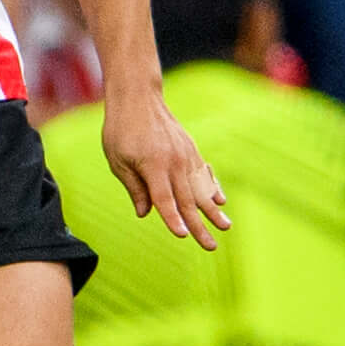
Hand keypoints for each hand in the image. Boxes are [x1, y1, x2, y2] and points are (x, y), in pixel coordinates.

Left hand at [101, 89, 230, 249]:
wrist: (139, 98)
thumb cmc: (121, 131)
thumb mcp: (118, 161)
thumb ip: (134, 188)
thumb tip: (145, 213)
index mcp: (153, 166)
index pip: (164, 199)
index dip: (172, 219)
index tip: (183, 235)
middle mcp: (174, 162)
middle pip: (187, 200)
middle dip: (200, 225)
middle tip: (211, 246)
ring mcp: (185, 156)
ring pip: (200, 188)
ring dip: (213, 210)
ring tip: (226, 226)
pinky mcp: (190, 150)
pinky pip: (202, 174)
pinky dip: (211, 188)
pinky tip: (220, 201)